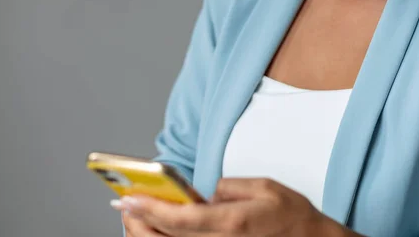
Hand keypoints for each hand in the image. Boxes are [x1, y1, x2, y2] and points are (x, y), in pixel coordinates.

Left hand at [113, 178, 361, 236]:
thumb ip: (229, 187)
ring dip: (149, 235)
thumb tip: (205, 195)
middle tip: (126, 207)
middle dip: (139, 223)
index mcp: (230, 224)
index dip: (148, 209)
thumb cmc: (292, 218)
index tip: (129, 199)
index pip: (178, 218)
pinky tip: (162, 232)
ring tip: (137, 220)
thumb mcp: (263, 188)